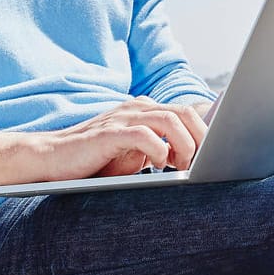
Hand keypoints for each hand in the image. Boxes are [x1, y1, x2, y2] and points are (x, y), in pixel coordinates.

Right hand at [0, 97, 211, 206]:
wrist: (49, 161)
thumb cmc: (93, 162)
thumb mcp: (133, 156)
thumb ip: (160, 151)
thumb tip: (195, 160)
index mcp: (145, 112)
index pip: (187, 111)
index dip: (208, 128)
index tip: (224, 149)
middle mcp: (136, 108)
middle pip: (184, 112)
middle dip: (203, 136)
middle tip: (209, 162)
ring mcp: (121, 118)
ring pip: (168, 119)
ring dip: (185, 143)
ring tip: (188, 166)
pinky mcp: (107, 132)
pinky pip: (142, 134)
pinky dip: (158, 148)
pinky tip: (161, 164)